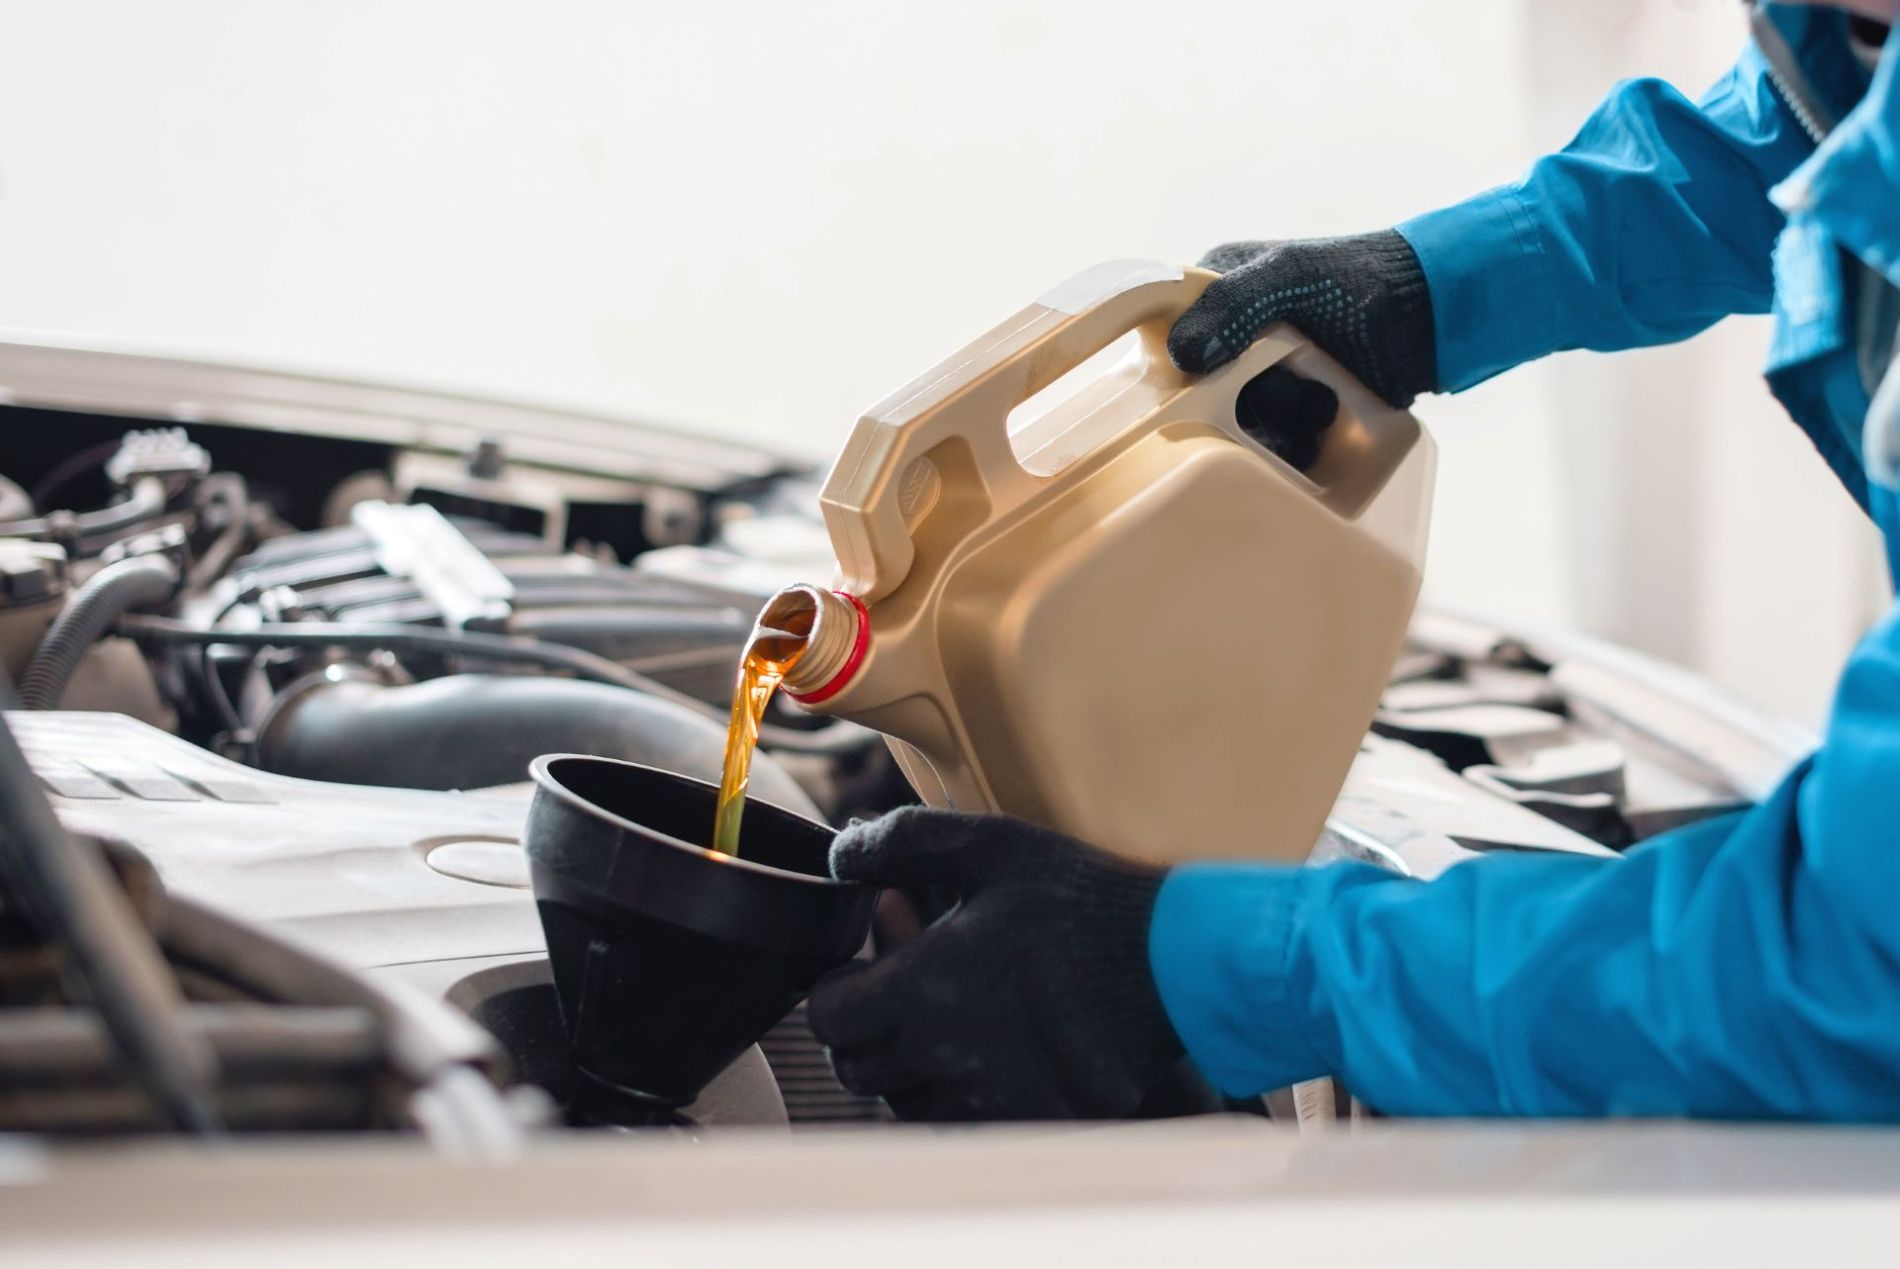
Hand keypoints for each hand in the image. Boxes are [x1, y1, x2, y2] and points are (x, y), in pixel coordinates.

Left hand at [807, 807, 1182, 1121]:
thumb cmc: (1082, 901)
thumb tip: (841, 855)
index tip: (858, 973)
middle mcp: (945, 1060)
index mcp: (922, 991)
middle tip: (897, 994)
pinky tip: (989, 1052)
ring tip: (949, 1018)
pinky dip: (959, 1096)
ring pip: (906, 1103)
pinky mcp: (1031, 1123)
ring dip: (909, 1067)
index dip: (833, 992)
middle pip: (857, 1071)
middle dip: (863, 1033)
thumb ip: (901, 840)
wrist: (1177, 967)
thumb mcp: (992, 846)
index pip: (828, 1019)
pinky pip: (963, 1125)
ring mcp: (990, 1100)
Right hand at [1167, 231, 1435, 468]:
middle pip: (1199, 391)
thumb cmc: (1357, 280)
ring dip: (1273, 424)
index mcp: (1216, 291)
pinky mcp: (1287, 413)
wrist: (1428, 319)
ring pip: (1234, 423)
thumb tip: (1179, 355)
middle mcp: (1230, 339)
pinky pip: (1266, 445)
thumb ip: (1233, 302)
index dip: (1181, 365)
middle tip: (1280, 385)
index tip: (1214, 376)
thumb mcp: (1290, 274)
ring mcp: (1260, 379)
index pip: (1167, 336)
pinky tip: (1317, 431)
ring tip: (1316, 405)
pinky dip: (1289, 447)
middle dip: (1239, 400)